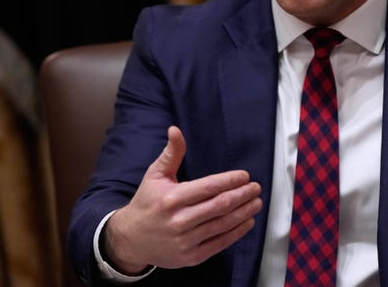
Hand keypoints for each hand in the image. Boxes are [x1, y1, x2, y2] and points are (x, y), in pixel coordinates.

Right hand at [103, 126, 262, 272]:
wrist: (131, 239)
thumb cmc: (147, 202)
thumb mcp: (155, 175)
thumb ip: (171, 153)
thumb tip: (175, 130)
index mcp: (171, 198)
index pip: (208, 187)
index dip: (229, 181)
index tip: (244, 176)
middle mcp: (179, 221)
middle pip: (219, 206)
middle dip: (242, 196)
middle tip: (256, 188)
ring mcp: (185, 241)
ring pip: (222, 225)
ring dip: (244, 213)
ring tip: (256, 203)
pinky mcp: (191, 257)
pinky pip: (219, 244)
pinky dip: (236, 232)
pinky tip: (248, 222)